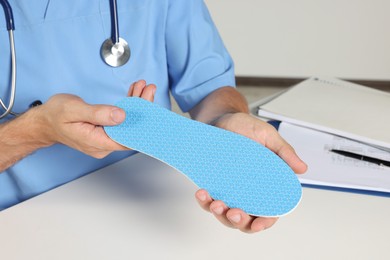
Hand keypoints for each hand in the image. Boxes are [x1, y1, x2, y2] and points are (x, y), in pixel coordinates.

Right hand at [36, 80, 155, 157]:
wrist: (44, 122)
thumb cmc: (55, 116)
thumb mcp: (74, 110)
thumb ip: (98, 114)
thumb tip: (120, 115)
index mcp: (97, 143)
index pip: (128, 137)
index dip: (141, 122)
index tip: (148, 103)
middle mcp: (103, 145)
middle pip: (131, 129)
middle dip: (142, 108)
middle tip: (148, 89)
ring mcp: (104, 139)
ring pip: (127, 124)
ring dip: (136, 106)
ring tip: (143, 88)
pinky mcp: (104, 132)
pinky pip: (121, 121)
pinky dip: (128, 107)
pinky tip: (133, 94)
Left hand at [195, 112, 306, 232]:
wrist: (220, 118)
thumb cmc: (245, 127)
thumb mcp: (267, 136)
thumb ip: (284, 151)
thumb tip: (302, 168)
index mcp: (265, 184)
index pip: (269, 211)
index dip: (264, 222)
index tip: (256, 224)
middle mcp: (247, 191)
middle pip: (245, 219)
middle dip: (238, 221)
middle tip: (234, 212)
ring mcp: (229, 190)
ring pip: (224, 215)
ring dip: (220, 214)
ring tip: (216, 203)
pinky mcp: (213, 185)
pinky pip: (208, 200)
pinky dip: (204, 201)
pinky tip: (203, 193)